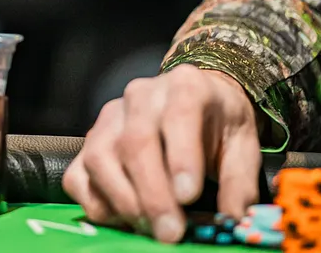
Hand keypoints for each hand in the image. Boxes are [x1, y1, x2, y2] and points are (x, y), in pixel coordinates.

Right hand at [63, 65, 261, 243]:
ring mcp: (108, 118)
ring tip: (149, 228)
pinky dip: (94, 203)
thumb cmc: (218, 125)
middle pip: (134, 143)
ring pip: (99, 158)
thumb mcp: (243, 145)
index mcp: (185, 87)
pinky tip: (123, 218)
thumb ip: (239, 181)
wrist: (192, 100)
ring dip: (122, 200)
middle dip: (151, 194)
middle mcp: (140, 96)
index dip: (180, 157)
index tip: (188, 197)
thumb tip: (233, 217)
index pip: (178, 116)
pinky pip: (77, 175)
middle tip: (170, 232)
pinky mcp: (89, 141)